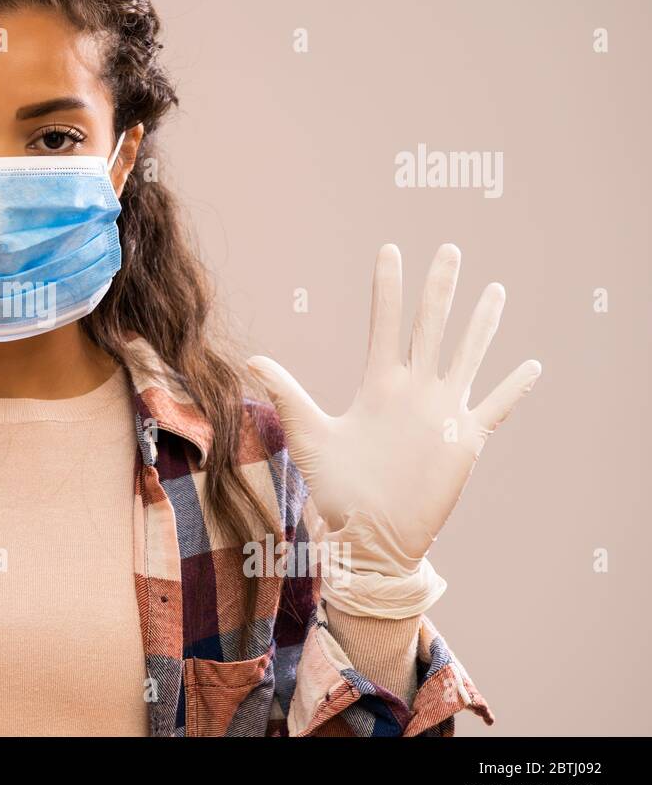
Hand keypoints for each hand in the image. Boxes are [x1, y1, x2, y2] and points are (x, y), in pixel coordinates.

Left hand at [246, 244, 540, 612]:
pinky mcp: (465, 441)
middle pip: (431, 328)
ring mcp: (442, 413)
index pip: (386, 324)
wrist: (369, 536)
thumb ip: (287, 395)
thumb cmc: (336, 491)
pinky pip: (495, 408)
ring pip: (467, 357)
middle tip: (451, 249)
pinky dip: (513, 388)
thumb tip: (251, 359)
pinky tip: (533, 366)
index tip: (391, 249)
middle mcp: (414, 392)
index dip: (388, 288)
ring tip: (495, 291)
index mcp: (379, 385)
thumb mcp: (309, 437)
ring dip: (481, 325)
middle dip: (440, 289)